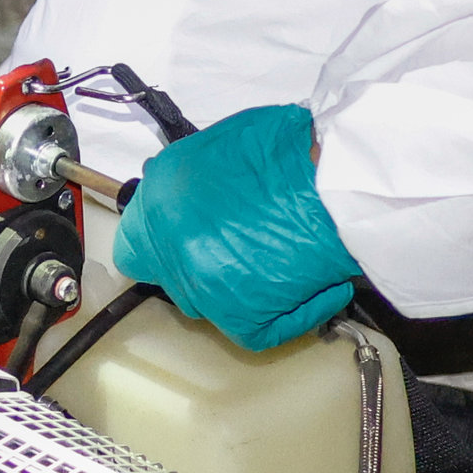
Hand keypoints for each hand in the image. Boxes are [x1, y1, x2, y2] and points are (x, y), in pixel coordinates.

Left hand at [113, 101, 360, 347]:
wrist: (336, 176)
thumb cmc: (293, 149)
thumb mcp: (223, 141)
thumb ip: (193, 178)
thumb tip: (191, 198)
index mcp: (161, 196)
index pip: (135, 242)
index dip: (162, 243)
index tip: (185, 240)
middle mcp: (171, 245)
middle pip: (172, 276)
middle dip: (202, 264)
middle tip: (245, 248)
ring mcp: (202, 285)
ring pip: (208, 304)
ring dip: (239, 288)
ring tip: (282, 261)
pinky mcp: (241, 317)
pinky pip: (255, 331)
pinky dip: (286, 314)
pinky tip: (310, 289)